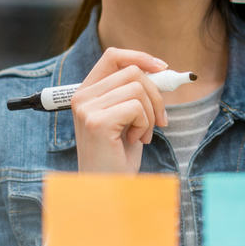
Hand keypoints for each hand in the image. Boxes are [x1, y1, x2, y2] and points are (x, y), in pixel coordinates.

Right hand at [71, 48, 168, 173]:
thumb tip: (160, 70)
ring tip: (142, 135)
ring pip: (137, 89)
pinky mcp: (97, 122)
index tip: (162, 68)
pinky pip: (136, 108)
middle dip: (155, 95)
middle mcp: (82, 97)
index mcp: (86, 92)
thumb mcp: (126, 118)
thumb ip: (134, 93)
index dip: (140, 57)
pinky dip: (145, 125)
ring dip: (150, 114)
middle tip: (160, 121)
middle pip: (132, 72)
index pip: (113, 56)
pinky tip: (136, 141)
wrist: (107, 189)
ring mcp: (87, 108)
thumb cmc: (118, 156)